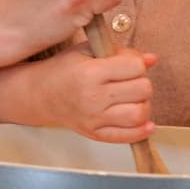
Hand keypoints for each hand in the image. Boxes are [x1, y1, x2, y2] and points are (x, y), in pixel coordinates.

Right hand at [34, 48, 157, 141]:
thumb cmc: (60, 70)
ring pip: (140, 114)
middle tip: (128, 80)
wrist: (37, 95)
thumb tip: (152, 59)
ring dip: (142, 104)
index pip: (136, 67)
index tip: (127, 64)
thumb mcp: (84, 52)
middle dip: (141, 82)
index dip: (136, 63)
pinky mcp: (94, 133)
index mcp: (90, 73)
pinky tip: (146, 122)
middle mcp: (93, 97)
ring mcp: (94, 118)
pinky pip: (128, 136)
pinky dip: (142, 130)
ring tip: (131, 98)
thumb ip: (118, 52)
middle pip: (143, 89)